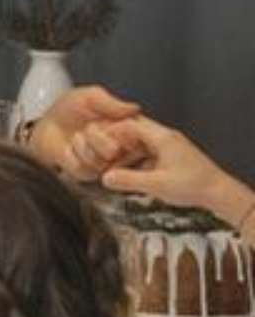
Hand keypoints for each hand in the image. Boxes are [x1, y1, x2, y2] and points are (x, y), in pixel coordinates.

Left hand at [28, 85, 139, 178]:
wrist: (45, 126)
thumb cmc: (69, 109)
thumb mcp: (89, 97)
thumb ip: (110, 103)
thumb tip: (134, 109)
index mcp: (125, 129)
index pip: (136, 135)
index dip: (118, 127)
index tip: (105, 120)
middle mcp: (119, 149)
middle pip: (114, 150)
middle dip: (95, 135)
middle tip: (88, 127)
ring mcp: (104, 163)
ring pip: (99, 161)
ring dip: (81, 145)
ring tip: (77, 136)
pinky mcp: (87, 174)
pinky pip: (83, 168)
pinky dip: (71, 156)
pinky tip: (68, 148)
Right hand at [99, 116, 253, 225]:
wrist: (218, 192)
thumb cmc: (193, 186)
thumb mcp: (156, 185)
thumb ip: (128, 180)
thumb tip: (105, 177)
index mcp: (162, 138)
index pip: (130, 124)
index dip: (111, 132)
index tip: (97, 141)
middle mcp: (165, 138)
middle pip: (134, 130)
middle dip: (116, 141)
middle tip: (100, 151)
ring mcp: (169, 146)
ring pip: (140, 142)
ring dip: (124, 152)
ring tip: (111, 165)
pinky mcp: (171, 156)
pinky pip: (147, 152)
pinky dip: (134, 159)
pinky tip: (128, 172)